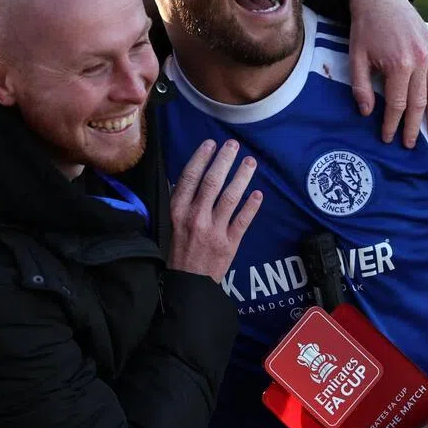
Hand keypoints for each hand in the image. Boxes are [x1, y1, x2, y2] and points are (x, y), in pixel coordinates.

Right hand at [168, 139, 262, 282]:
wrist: (187, 283)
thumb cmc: (177, 251)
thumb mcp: (169, 224)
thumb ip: (177, 202)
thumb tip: (184, 178)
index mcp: (177, 211)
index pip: (189, 177)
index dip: (201, 158)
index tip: (210, 144)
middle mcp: (195, 217)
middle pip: (212, 182)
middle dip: (224, 160)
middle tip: (233, 145)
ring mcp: (214, 230)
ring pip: (230, 197)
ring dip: (241, 177)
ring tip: (250, 161)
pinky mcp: (229, 243)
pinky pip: (243, 220)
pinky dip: (251, 206)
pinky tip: (258, 192)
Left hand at [347, 0, 427, 147]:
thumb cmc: (365, 28)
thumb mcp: (356, 58)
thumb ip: (361, 87)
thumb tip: (367, 112)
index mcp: (399, 66)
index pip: (398, 104)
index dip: (392, 124)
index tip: (387, 138)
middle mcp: (420, 62)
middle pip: (419, 102)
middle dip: (414, 126)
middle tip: (410, 145)